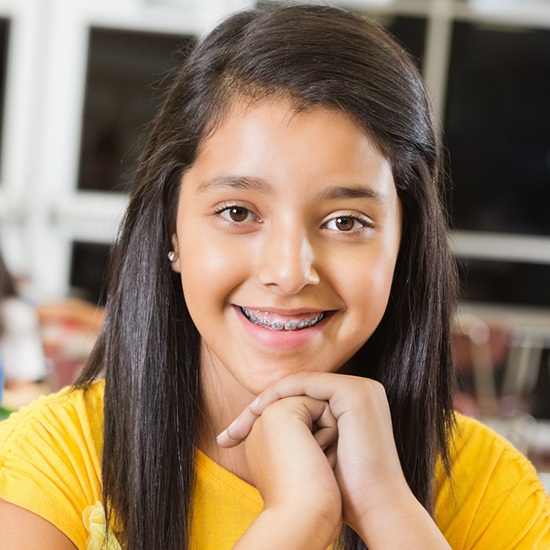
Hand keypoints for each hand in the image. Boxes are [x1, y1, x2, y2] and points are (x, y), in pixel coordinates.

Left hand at [218, 373, 408, 534]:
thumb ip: (301, 436)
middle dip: (260, 408)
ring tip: (239, 425)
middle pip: (298, 391)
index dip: (267, 413)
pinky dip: (280, 395)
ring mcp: (360, 388)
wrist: (373, 507)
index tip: (235, 438)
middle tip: (230, 434)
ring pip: (300, 385)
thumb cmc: (346, 491)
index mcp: (353, 405)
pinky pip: (306, 384)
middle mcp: (360, 391)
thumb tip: (268, 435)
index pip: (303, 399)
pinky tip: (259, 411)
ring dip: (267, 401)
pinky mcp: (354, 391)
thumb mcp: (318, 455)